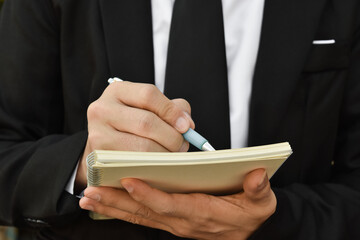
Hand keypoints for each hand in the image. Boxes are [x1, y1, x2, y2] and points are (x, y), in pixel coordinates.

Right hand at [75, 81, 194, 190]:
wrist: (105, 148)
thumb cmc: (133, 125)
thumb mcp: (149, 109)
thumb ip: (172, 109)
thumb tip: (187, 124)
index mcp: (117, 91)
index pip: (148, 95)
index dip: (171, 111)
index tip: (187, 126)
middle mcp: (102, 109)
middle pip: (146, 122)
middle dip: (172, 137)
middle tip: (183, 145)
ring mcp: (97, 134)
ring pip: (142, 147)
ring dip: (165, 154)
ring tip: (173, 156)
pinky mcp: (100, 159)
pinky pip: (135, 165)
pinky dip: (153, 167)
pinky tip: (160, 166)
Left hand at [79, 168, 275, 239]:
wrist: (247, 231)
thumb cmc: (251, 213)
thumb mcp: (261, 203)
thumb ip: (259, 190)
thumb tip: (257, 175)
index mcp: (203, 213)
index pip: (171, 205)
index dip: (150, 195)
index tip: (129, 181)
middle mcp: (183, 221)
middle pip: (146, 212)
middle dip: (117, 202)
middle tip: (91, 193)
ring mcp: (174, 223)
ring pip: (139, 216)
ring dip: (113, 207)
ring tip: (88, 199)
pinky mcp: (169, 221)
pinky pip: (142, 217)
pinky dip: (122, 210)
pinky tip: (104, 204)